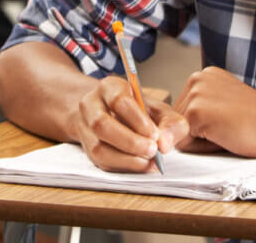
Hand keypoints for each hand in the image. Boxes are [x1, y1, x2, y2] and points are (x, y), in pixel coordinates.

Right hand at [67, 76, 189, 172]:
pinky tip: (140, 166)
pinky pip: (100, 162)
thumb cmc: (139, 111)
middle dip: (130, 142)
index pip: (118, 100)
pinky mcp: (87, 149)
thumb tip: (165, 143)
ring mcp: (85, 128)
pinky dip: (122, 167)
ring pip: (97, 147)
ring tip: (148, 161)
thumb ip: (171, 123)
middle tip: (152, 151)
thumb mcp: (159, 109)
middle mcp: (91, 105)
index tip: (155, 134)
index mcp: (109, 87)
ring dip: (125, 159)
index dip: (137, 120)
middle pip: (102, 124)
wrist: (116, 116)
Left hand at [173, 67, 255, 158]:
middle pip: (178, 122)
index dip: (204, 127)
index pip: (184, 112)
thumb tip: (168, 136)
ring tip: (229, 130)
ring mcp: (195, 93)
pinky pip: (184, 143)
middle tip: (231, 127)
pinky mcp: (196, 112)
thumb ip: (199, 113)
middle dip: (199, 134)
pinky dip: (204, 148)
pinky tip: (226, 135)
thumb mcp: (225, 108)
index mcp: (205, 76)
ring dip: (201, 141)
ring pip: (179, 134)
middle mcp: (197, 78)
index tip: (230, 120)